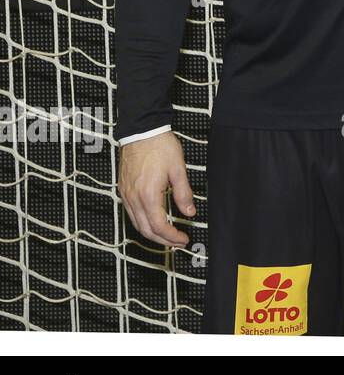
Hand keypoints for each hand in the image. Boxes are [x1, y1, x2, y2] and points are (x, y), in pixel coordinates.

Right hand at [119, 131, 194, 246]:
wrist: (141, 131)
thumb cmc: (159, 146)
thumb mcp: (178, 169)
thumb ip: (184, 193)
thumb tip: (190, 212)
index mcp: (148, 194)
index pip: (159, 226)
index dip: (172, 236)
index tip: (183, 239)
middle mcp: (134, 198)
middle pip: (146, 230)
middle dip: (162, 240)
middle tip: (177, 242)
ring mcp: (126, 194)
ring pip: (136, 224)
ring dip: (152, 234)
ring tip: (167, 236)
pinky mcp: (123, 189)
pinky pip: (131, 213)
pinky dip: (142, 223)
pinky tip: (153, 222)